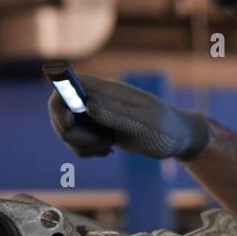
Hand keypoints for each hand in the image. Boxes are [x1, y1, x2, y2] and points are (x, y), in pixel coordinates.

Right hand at [48, 75, 210, 159]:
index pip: (68, 84)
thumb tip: (89, 105)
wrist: (177, 139)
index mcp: (107, 90)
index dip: (59, 102)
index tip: (70, 123)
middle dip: (70, 133)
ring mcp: (95, 113)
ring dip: (80, 145)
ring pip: (66, 128)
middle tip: (100, 144)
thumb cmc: (165, 129)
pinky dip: (86, 150)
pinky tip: (107, 151)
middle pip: (60, 109)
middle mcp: (97, 98)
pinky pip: (76, 140)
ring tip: (108, 147)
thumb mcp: (144, 124)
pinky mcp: (97, 128)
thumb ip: (117, 114)